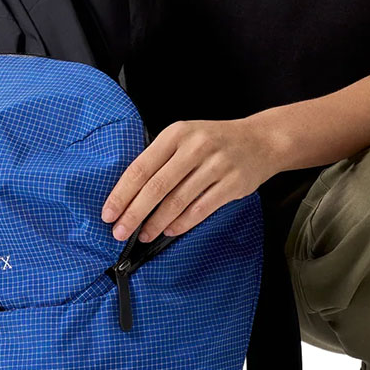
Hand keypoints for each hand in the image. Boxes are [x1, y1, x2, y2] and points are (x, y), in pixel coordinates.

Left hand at [101, 118, 282, 242]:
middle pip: (156, 187)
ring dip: (156, 223)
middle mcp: (195, 147)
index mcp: (176, 134)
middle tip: (119, 232)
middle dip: (134, 213)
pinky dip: (182, 223)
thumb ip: (160, 159)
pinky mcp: (232, 184)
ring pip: (178, 201)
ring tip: (143, 235)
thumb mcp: (185, 137)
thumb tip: (129, 194)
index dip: (122, 193)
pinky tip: (170, 231)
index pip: (141, 167)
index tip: (108, 213)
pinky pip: (201, 209)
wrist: (261, 141)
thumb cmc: (215, 142)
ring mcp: (216, 165)